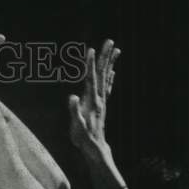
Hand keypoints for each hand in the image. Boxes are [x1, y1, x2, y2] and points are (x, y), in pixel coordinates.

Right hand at [68, 39, 119, 159]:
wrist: (95, 148)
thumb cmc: (83, 138)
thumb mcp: (76, 126)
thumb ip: (73, 111)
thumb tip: (72, 97)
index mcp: (91, 100)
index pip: (90, 78)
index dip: (90, 64)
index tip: (91, 50)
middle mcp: (99, 98)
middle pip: (102, 73)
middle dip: (105, 56)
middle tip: (110, 41)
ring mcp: (102, 100)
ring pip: (106, 77)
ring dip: (110, 62)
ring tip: (116, 49)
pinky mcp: (101, 105)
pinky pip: (107, 86)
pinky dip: (109, 76)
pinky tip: (112, 71)